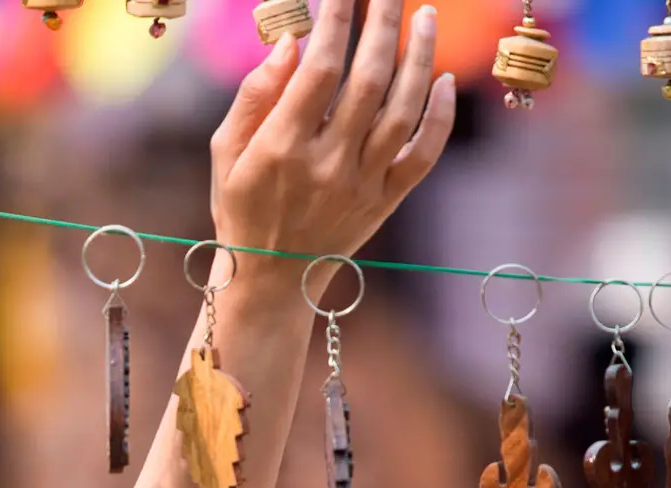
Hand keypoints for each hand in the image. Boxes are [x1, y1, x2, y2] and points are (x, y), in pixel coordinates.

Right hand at [209, 1, 454, 289]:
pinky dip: (440, 116)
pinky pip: (423, 154)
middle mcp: (327, 165)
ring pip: (403, 109)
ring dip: (420, 56)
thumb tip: (291, 42)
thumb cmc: (242, 205)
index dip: (337, 20)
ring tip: (425, 15)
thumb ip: (255, 95)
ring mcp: (362, 184)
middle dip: (383, 23)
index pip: (319, 69)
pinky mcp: (386, 200)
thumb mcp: (226, 152)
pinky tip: (444, 79)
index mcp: (281, 148)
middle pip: (368, 79)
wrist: (272, 279)